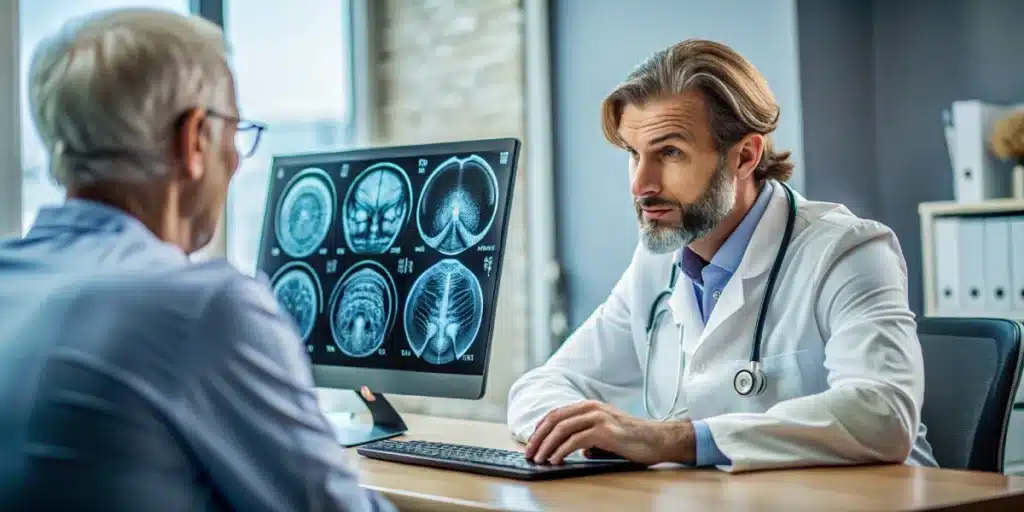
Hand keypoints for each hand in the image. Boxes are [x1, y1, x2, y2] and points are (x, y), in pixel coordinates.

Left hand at [524, 400, 694, 465]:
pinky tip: (555, 460)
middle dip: (538, 437)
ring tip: (539, 459)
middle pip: (554, 420)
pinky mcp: (604, 431)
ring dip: (546, 445)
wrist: (657, 439)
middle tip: (529, 453)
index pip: (556, 414)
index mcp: (589, 406)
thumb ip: (588, 437)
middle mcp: (591, 408)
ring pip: (561, 429)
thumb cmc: (632, 439)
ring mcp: (597, 417)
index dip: (540, 429)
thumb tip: (576, 450)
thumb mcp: (605, 434)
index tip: (531, 443)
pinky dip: (561, 450)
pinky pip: (575, 441)